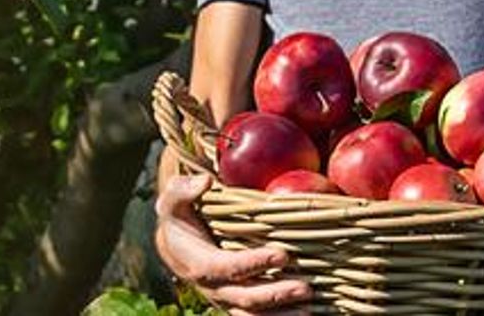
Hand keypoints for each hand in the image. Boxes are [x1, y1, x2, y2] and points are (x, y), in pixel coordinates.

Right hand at [152, 167, 312, 313]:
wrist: (176, 247)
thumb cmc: (179, 218)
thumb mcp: (173, 201)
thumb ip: (183, 190)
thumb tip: (205, 181)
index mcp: (199, 264)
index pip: (228, 268)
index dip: (254, 263)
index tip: (282, 254)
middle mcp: (214, 289)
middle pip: (246, 298)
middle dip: (276, 295)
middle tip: (305, 288)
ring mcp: (228, 300)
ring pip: (254, 315)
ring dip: (283, 314)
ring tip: (310, 307)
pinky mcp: (239, 304)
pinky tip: (309, 313)